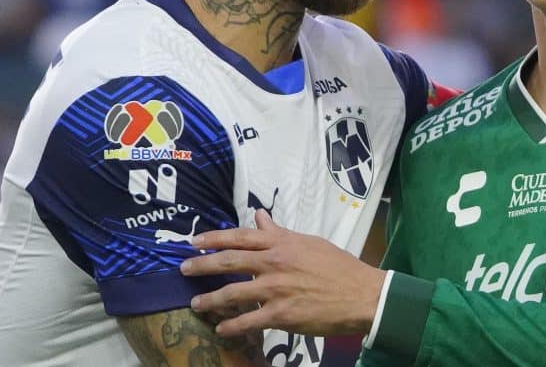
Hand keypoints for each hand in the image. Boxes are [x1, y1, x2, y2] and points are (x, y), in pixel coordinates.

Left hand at [181, 211, 384, 336]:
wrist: (360, 294)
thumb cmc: (337, 266)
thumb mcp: (308, 243)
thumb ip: (280, 232)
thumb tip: (260, 216)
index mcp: (282, 244)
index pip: (241, 237)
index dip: (214, 239)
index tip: (194, 242)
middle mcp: (274, 263)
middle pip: (229, 262)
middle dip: (202, 266)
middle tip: (184, 269)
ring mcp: (276, 289)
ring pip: (233, 293)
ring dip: (211, 299)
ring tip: (196, 303)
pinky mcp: (282, 315)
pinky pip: (249, 321)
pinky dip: (231, 326)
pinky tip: (221, 330)